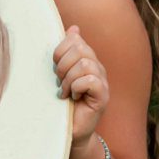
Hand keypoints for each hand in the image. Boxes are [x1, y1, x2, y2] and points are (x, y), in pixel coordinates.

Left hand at [53, 26, 111, 150]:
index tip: (55, 69)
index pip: (75, 40)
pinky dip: (77, 87)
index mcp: (88, 59)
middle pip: (80, 49)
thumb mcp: (61, 74)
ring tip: (65, 91)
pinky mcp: (103, 96)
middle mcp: (98, 68)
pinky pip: (90, 80)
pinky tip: (73, 97)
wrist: (71, 130)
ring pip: (84, 64)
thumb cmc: (63, 102)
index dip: (60, 51)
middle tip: (59, 82)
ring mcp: (102, 81)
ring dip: (68, 79)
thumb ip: (66, 52)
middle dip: (63, 66)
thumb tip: (74, 28)